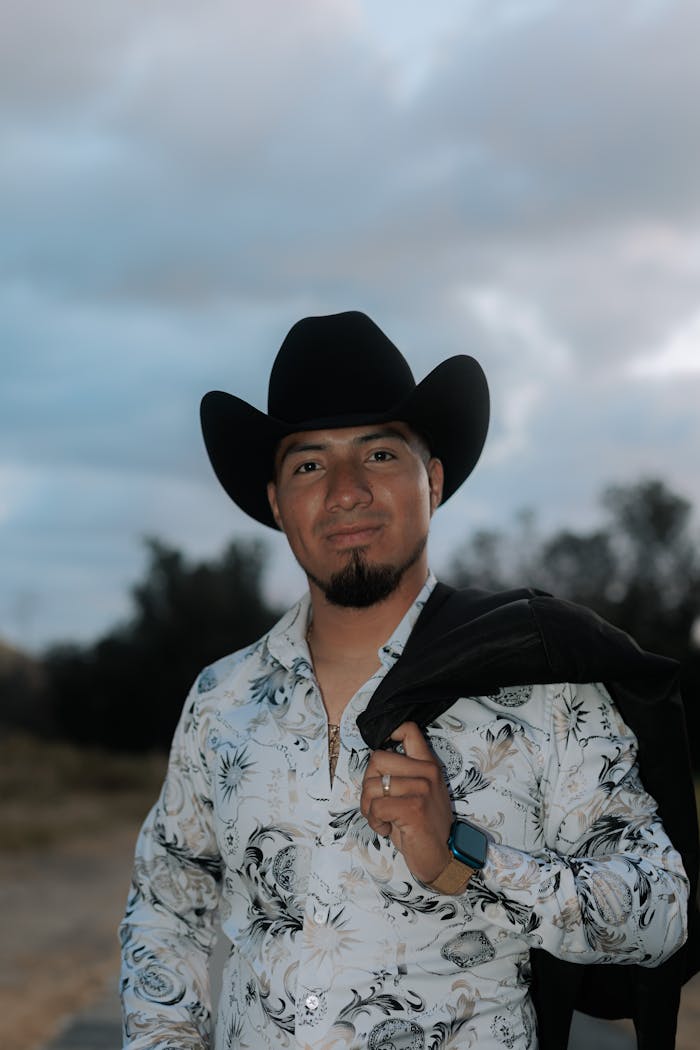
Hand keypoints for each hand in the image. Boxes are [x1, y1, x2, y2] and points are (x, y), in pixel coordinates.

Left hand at [360, 721, 452, 884]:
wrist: (442, 858)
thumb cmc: (424, 827)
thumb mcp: (419, 793)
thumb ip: (402, 774)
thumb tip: (374, 764)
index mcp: (428, 765)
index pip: (408, 730)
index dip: (388, 733)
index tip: (382, 755)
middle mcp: (426, 772)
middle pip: (377, 758)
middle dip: (368, 783)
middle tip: (378, 803)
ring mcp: (421, 788)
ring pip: (371, 785)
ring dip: (369, 808)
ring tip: (383, 819)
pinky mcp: (413, 807)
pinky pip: (376, 807)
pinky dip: (374, 821)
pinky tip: (387, 828)